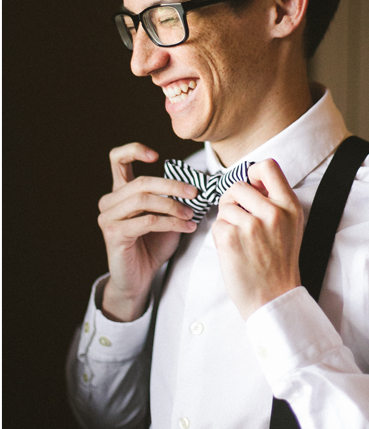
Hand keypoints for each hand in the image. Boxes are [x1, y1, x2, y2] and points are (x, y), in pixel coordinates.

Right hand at [97, 143, 198, 320]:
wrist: (140, 278)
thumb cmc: (154, 245)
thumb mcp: (168, 215)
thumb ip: (175, 198)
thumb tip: (200, 179)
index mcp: (121, 192)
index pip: (118, 159)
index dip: (134, 150)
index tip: (157, 156)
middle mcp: (110, 201)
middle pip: (142, 182)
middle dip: (173, 186)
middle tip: (195, 193)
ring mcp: (108, 217)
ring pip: (145, 200)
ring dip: (174, 206)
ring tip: (192, 215)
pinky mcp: (114, 233)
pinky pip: (147, 221)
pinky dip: (171, 223)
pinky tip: (187, 228)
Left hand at [212, 159, 303, 319]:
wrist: (274, 297)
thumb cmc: (279, 261)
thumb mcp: (291, 225)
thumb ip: (276, 200)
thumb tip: (251, 178)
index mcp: (290, 206)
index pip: (268, 166)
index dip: (253, 173)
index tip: (252, 188)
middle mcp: (273, 212)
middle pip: (238, 185)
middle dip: (233, 200)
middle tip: (240, 219)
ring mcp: (251, 225)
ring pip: (225, 206)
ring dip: (227, 220)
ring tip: (241, 239)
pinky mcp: (231, 239)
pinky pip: (217, 224)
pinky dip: (221, 236)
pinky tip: (235, 250)